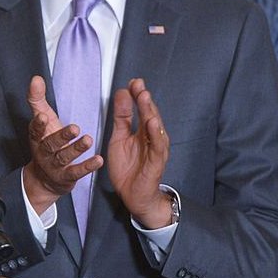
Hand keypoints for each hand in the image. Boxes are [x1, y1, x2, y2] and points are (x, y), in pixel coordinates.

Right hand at [22, 75, 103, 214]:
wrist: (44, 178)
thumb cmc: (46, 143)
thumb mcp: (41, 121)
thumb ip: (37, 99)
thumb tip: (36, 79)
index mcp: (37, 137)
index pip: (35, 130)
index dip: (38, 124)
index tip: (43, 116)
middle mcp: (44, 152)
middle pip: (50, 144)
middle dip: (61, 136)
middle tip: (75, 128)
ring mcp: (54, 166)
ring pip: (64, 158)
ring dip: (76, 149)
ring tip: (87, 140)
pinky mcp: (66, 177)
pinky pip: (76, 172)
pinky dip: (87, 166)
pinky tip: (98, 160)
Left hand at [107, 78, 173, 228]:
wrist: (133, 195)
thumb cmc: (128, 167)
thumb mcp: (119, 138)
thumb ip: (121, 117)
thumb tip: (122, 93)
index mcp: (143, 131)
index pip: (142, 109)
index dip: (137, 95)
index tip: (132, 82)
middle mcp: (152, 137)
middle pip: (149, 114)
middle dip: (144, 99)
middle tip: (138, 84)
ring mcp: (156, 149)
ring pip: (155, 128)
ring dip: (150, 112)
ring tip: (145, 97)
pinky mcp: (156, 162)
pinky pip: (157, 147)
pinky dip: (156, 134)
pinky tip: (153, 123)